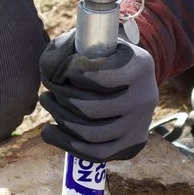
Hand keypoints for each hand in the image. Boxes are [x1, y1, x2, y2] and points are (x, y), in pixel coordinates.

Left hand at [39, 29, 158, 162]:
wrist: (129, 76)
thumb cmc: (102, 55)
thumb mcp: (87, 41)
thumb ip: (64, 49)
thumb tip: (49, 73)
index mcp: (141, 66)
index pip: (102, 78)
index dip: (74, 76)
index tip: (61, 72)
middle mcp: (146, 97)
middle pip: (93, 109)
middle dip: (61, 99)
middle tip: (47, 89)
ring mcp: (140, 124)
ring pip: (92, 134)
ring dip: (60, 119)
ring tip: (47, 102)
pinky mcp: (131, 145)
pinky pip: (97, 153)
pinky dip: (67, 144)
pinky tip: (49, 131)